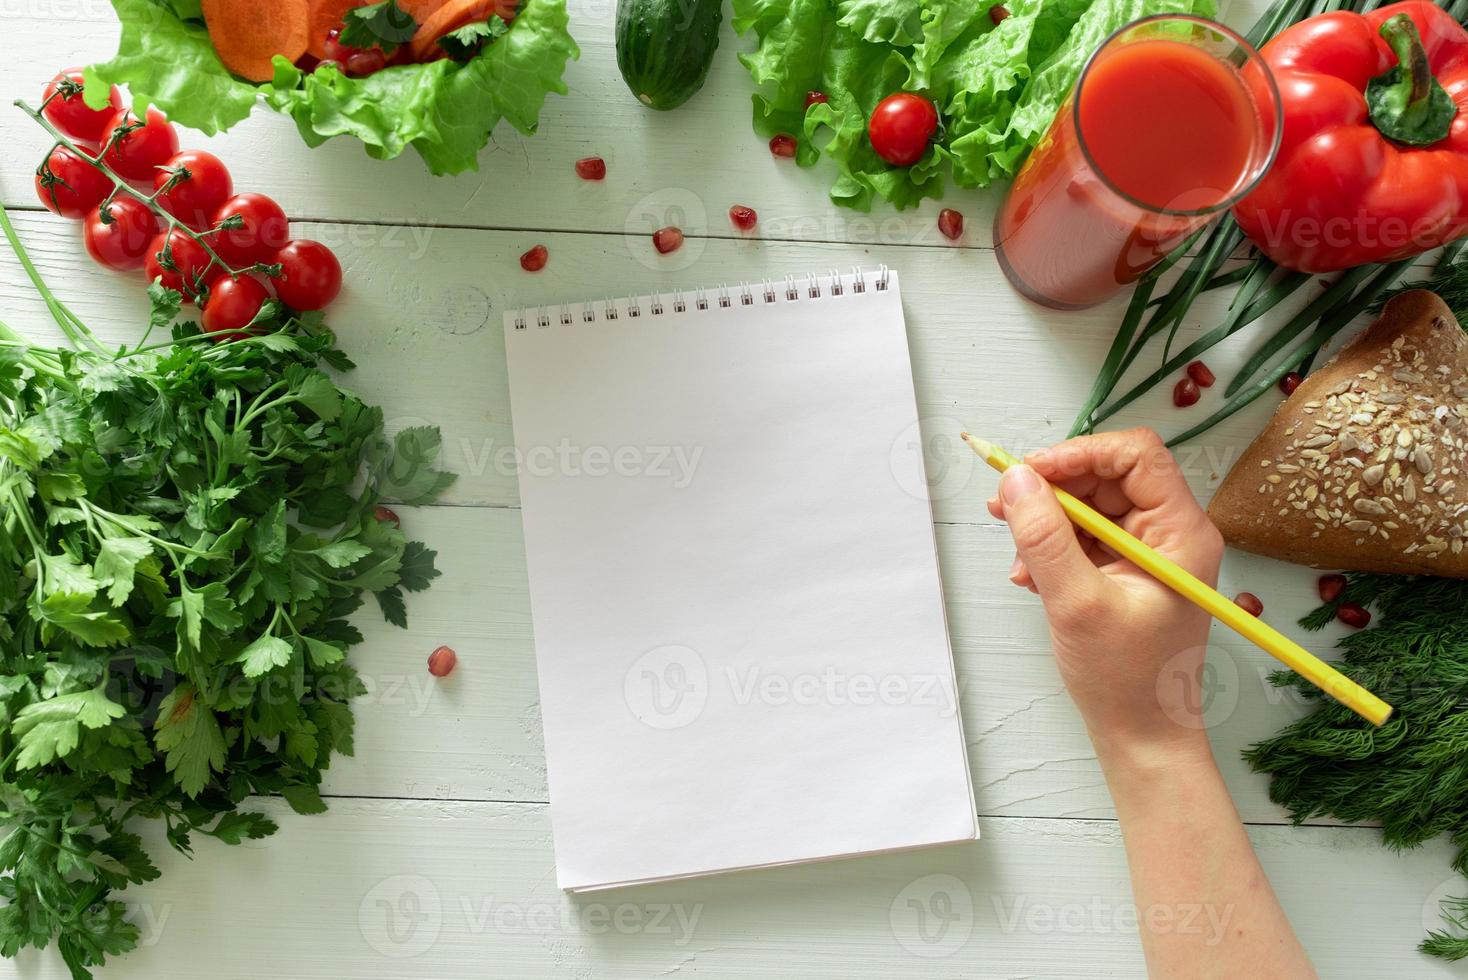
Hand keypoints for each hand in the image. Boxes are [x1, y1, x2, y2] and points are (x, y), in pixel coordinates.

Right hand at [987, 428, 1224, 757]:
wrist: (1142, 736)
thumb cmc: (1126, 679)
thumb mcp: (1076, 603)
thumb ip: (1044, 537)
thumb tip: (1015, 479)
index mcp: (1181, 533)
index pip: (1136, 456)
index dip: (1080, 453)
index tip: (1029, 471)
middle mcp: (1170, 533)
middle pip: (1107, 476)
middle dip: (1053, 488)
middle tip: (1004, 505)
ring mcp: (1147, 552)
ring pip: (1089, 505)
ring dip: (1046, 521)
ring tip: (1016, 554)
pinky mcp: (1125, 570)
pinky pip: (1083, 536)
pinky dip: (1051, 547)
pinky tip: (1029, 576)